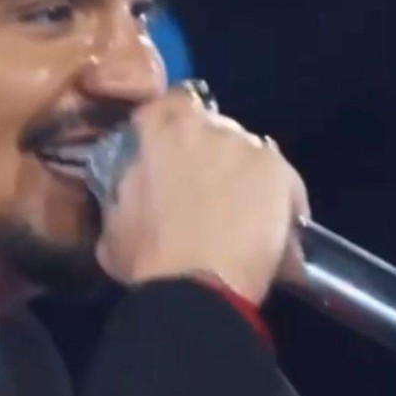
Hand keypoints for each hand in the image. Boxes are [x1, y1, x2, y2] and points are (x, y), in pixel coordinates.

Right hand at [94, 86, 309, 304]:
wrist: (197, 290)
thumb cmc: (148, 260)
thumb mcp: (115, 221)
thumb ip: (127, 188)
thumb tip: (133, 186)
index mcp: (161, 132)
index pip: (167, 105)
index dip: (169, 126)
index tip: (170, 151)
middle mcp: (209, 127)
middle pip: (212, 128)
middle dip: (208, 153)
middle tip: (203, 190)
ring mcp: (249, 147)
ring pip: (247, 152)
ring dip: (241, 174)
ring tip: (239, 213)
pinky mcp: (281, 173)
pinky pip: (281, 180)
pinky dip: (278, 199)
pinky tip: (272, 226)